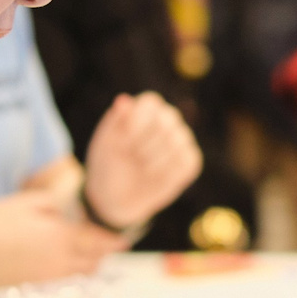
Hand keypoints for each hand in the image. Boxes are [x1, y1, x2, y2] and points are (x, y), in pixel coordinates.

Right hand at [0, 188, 123, 288]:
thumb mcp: (24, 201)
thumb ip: (53, 204)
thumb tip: (68, 209)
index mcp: (62, 236)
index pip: (98, 241)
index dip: (114, 241)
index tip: (125, 239)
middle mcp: (60, 260)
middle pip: (93, 262)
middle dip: (103, 254)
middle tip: (108, 247)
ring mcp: (47, 276)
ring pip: (79, 275)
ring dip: (88, 265)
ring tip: (90, 256)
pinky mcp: (33, 285)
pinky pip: (63, 280)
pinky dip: (71, 273)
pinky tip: (64, 264)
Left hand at [82, 92, 200, 231]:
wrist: (116, 197)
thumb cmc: (109, 163)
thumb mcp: (106, 143)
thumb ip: (115, 121)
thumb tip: (123, 100)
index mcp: (145, 108)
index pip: (150, 104)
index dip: (136, 125)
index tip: (121, 144)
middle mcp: (168, 118)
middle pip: (167, 122)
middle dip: (143, 146)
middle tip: (130, 159)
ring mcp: (182, 139)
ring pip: (178, 143)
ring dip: (153, 162)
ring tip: (140, 168)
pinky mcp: (190, 160)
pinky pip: (186, 163)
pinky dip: (167, 175)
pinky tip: (154, 178)